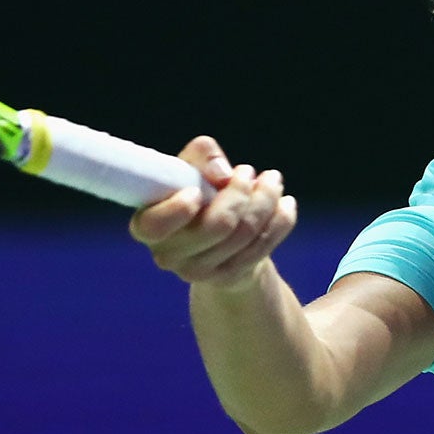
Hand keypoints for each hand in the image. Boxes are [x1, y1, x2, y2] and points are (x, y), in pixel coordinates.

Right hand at [129, 135, 296, 286]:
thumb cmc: (196, 190)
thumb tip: (222, 174)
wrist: (217, 233)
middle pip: (218, 226)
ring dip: (266, 199)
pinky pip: (265, 245)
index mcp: (148, 226)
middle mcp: (169, 255)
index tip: (197, 190)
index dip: (179, 209)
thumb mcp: (192, 165)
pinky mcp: (230, 278)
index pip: (156, 226)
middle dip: (241, 192)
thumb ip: (201, 155)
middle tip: (248, 171)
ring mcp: (200, 272)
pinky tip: (285, 203)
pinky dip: (281, 219)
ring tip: (272, 180)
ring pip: (246, 233)